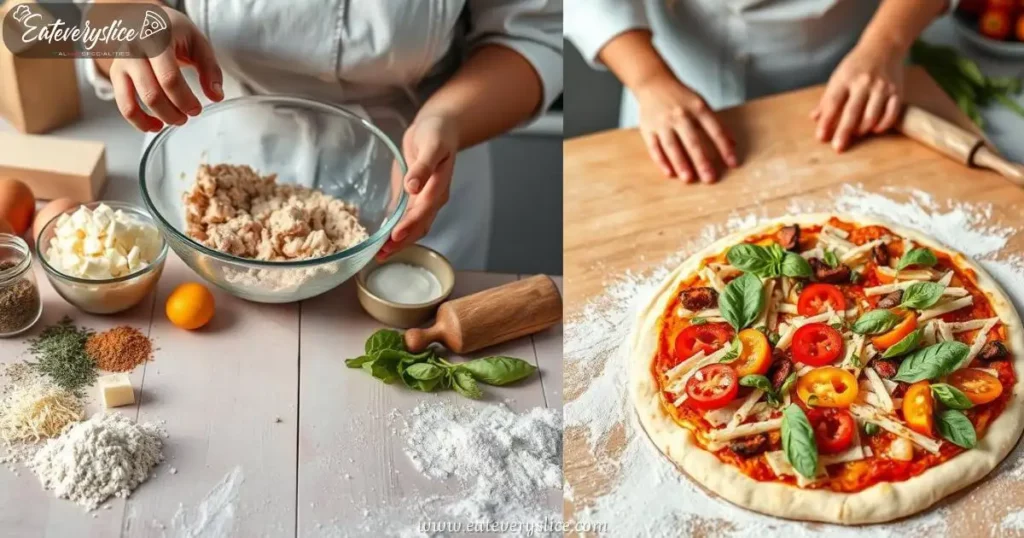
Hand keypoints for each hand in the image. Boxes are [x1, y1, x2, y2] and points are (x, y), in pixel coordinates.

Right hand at [96, 8, 222, 131]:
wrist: (147, 18)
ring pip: (132, 103)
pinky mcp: (116, 74)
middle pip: (151, 94)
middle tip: (189, 115)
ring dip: (157, 119)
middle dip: (174, 112)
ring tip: (176, 120)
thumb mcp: (198, 42)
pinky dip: (138, 121)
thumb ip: (210, 69)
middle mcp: (133, 51)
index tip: (197, 109)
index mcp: (155, 39)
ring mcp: (121, 63)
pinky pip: (123, 105)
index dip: (185, 100)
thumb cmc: (174, 31)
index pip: (169, 78)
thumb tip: (216, 96)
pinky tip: (155, 126)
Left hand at [377, 115, 458, 260]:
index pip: (424, 210)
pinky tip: (381, 240)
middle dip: (401, 241)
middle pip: (419, 226)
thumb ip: (424, 166)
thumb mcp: (432, 145)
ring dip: (398, 242)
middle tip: (382, 255)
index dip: (410, 224)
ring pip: (413, 227)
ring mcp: (423, 200)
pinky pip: (405, 219)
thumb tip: (412, 186)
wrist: (438, 128)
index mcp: (438, 187)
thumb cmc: (436, 134)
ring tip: (379, 255)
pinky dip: (395, 231)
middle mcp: (432, 198)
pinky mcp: (413, 198)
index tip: (395, 235)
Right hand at [634, 74, 736, 182]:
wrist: (653, 83)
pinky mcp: (648, 129)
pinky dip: (661, 161)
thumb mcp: (701, 104)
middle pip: (692, 141)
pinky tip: (669, 173)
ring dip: (681, 163)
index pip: (714, 130)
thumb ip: (716, 123)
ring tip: (689, 179)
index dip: (724, 147)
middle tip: (710, 178)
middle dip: (702, 161)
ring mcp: (662, 123)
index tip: (733, 163)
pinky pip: (654, 147)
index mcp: (697, 107)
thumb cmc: (680, 97)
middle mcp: (680, 115)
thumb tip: (733, 143)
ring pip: (672, 146)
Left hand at [812, 44, 903, 151]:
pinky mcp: (897, 91)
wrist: (884, 46)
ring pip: (872, 115)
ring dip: (863, 129)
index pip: (833, 103)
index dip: (826, 122)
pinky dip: (883, 124)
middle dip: (844, 132)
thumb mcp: (838, 77)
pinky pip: (891, 113)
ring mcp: (882, 87)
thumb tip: (814, 118)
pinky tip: (875, 129)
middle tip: (838, 148)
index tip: (820, 137)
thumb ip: (827, 98)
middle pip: (852, 112)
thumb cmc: (857, 65)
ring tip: (856, 134)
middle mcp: (864, 83)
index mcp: (845, 79)